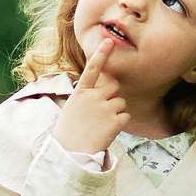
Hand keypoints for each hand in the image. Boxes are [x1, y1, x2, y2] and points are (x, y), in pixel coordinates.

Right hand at [53, 26, 127, 158]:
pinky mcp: (115, 122)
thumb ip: (87, 96)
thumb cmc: (70, 132)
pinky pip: (126, 116)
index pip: (92, 69)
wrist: (69, 155)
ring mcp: (104, 109)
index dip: (101, 54)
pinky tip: (107, 132)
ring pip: (121, 102)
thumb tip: (106, 88)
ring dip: (116, 112)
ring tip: (101, 125)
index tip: (108, 40)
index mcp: (80, 93)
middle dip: (112, 95)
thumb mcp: (73, 108)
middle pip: (114, 86)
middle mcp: (93, 98)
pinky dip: (120, 124)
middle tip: (101, 111)